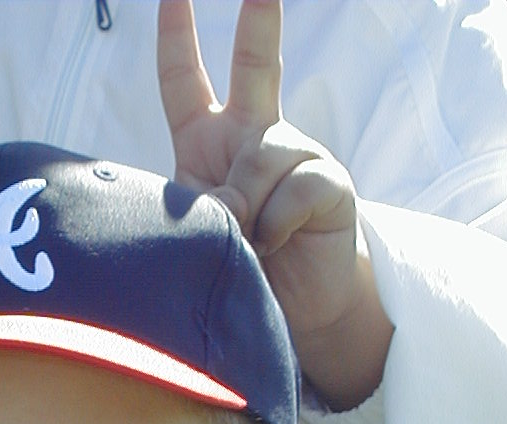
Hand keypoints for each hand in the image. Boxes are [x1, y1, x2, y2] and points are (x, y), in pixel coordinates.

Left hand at [157, 0, 392, 408]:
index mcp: (207, 142)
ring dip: (247, 209)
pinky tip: (275, 246)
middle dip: (260, 20)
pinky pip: (295, 190)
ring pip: (262, 157)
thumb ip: (200, 209)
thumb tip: (225, 201)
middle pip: (255, 66)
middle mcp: (253, 135)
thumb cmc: (239, 270)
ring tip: (249, 245)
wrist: (293, 311)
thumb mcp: (201, 237)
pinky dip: (276, 224)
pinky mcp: (329, 181)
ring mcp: (295, 154)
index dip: (178, 37)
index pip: (185, 82)